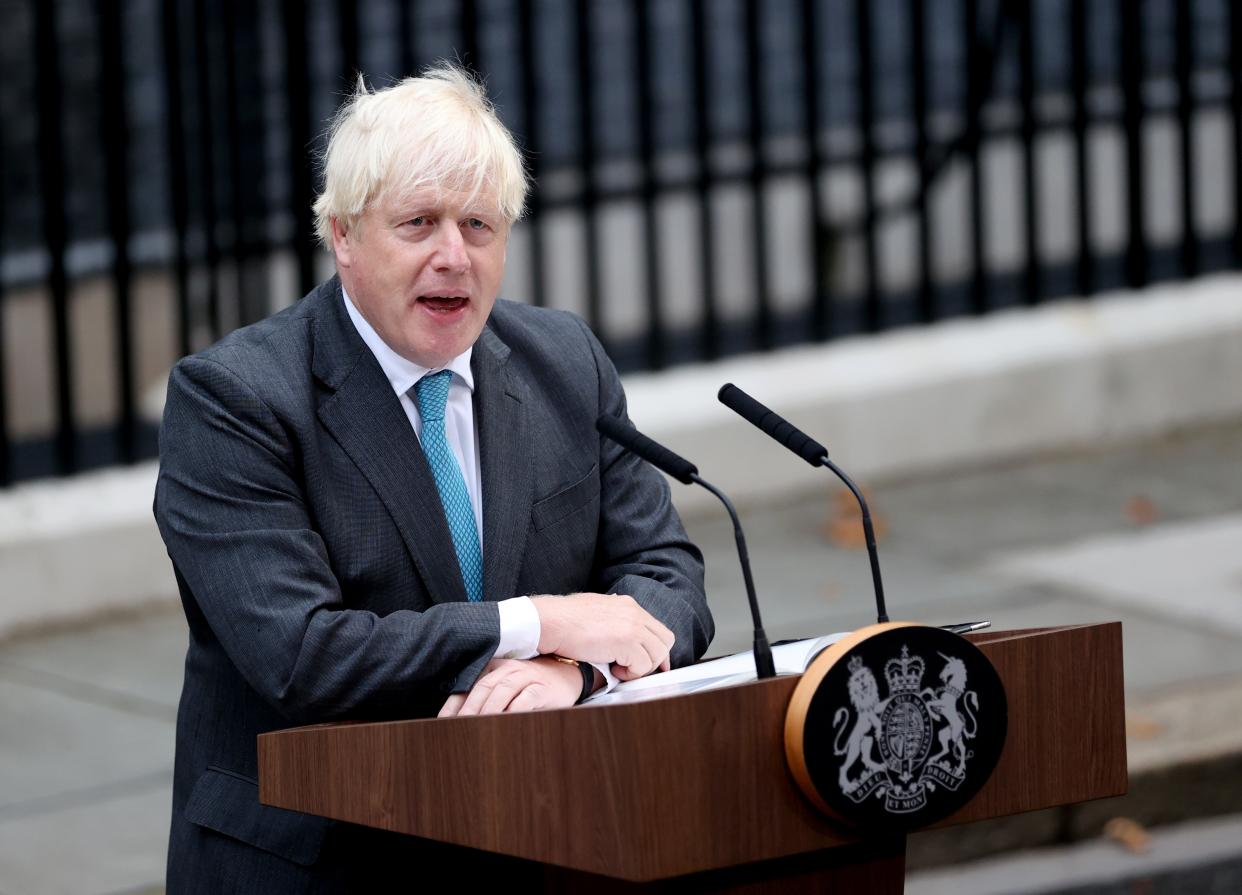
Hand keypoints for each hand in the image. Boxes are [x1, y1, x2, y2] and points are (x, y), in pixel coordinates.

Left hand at [438, 657, 582, 716]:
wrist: (567, 676)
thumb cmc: (531, 685)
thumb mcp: (507, 687)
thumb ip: (486, 697)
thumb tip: (460, 721)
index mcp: (494, 667)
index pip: (469, 685)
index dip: (454, 704)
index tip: (442, 723)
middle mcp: (508, 668)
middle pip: (482, 687)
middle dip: (467, 709)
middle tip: (456, 728)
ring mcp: (526, 676)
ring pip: (501, 691)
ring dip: (487, 709)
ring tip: (477, 726)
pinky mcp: (541, 688)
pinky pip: (525, 699)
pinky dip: (514, 710)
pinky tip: (506, 721)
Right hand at [530, 593, 673, 680]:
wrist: (549, 621)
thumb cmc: (563, 619)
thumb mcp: (594, 610)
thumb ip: (611, 618)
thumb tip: (617, 632)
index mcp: (627, 604)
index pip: (657, 628)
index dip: (658, 649)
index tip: (655, 664)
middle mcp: (634, 612)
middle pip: (665, 640)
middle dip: (654, 659)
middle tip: (636, 670)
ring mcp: (632, 625)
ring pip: (657, 654)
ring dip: (640, 668)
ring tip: (618, 668)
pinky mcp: (626, 641)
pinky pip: (642, 666)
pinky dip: (630, 673)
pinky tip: (612, 669)